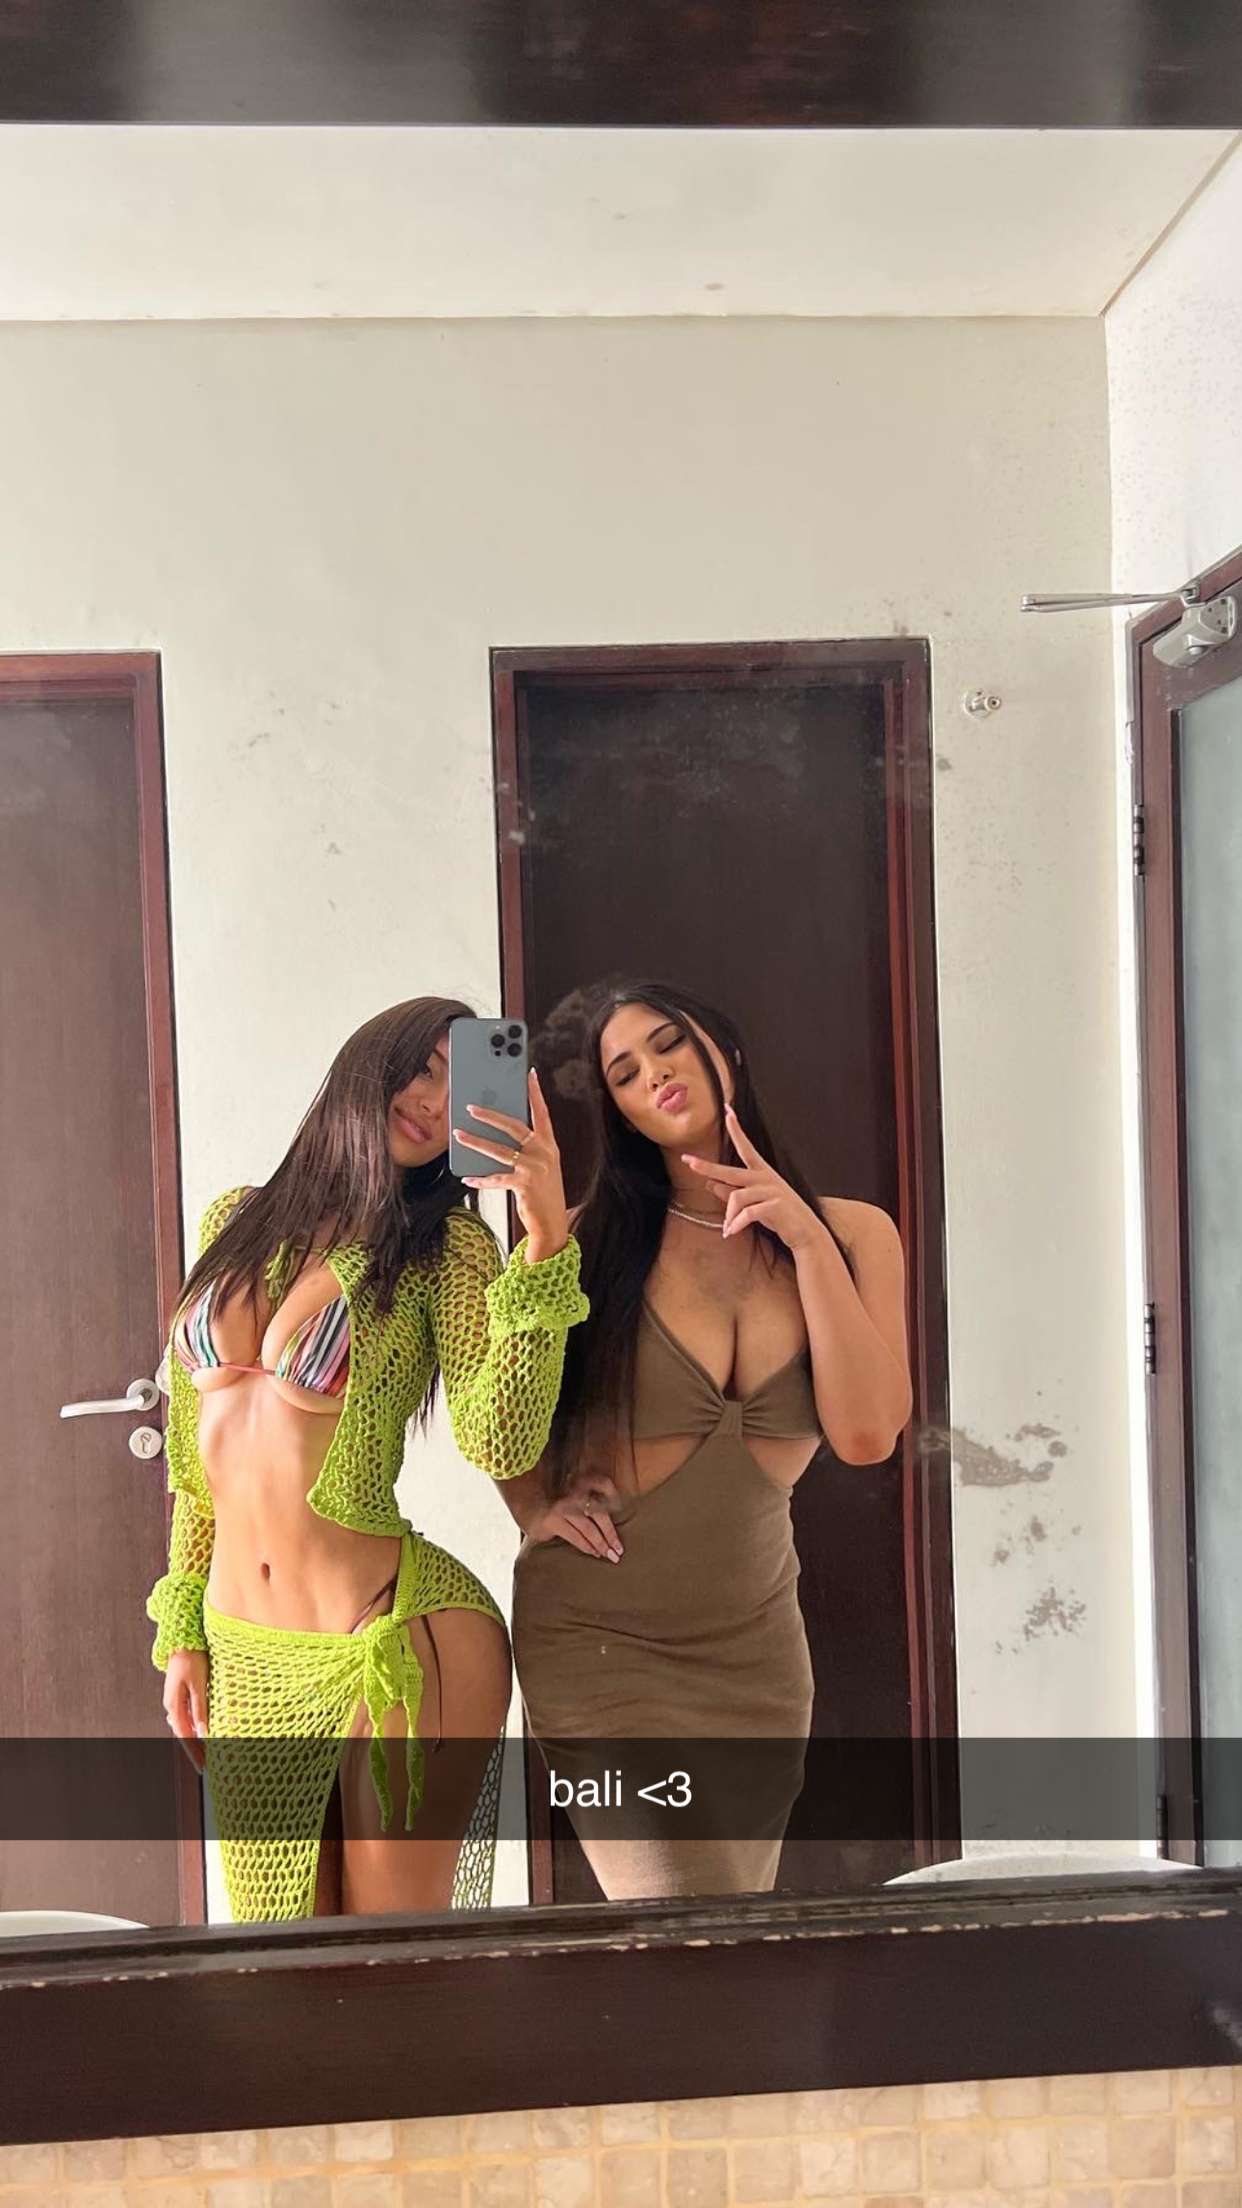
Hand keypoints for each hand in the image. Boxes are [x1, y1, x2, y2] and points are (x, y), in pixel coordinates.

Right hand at [163, 1649, 208, 1772]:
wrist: (183, 1639)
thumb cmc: (191, 1658)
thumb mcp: (198, 1685)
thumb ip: (200, 1709)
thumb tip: (203, 1733)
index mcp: (174, 1705)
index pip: (185, 1735)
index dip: (194, 1752)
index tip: (203, 1766)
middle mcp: (172, 1704)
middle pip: (184, 1733)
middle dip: (195, 1748)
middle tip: (206, 1763)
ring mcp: (175, 1698)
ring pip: (185, 1724)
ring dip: (195, 1738)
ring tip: (206, 1750)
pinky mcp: (181, 1692)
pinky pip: (187, 1714)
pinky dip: (194, 1725)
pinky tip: (201, 1729)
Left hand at [455, 1069, 569, 1263]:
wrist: (552, 1224)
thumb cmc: (543, 1193)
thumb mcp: (541, 1166)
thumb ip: (526, 1149)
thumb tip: (498, 1133)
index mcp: (549, 1146)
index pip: (542, 1113)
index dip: (535, 1093)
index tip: (529, 1073)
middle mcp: (544, 1153)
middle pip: (514, 1126)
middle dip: (490, 1115)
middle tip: (471, 1107)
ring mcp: (534, 1168)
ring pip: (498, 1150)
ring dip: (475, 1142)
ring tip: (459, 1135)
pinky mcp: (524, 1185)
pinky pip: (495, 1178)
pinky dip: (480, 1179)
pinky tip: (467, 1178)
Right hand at [526, 1476, 623, 1561]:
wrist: (528, 1508)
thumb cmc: (557, 1508)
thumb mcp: (576, 1500)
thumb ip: (590, 1504)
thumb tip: (611, 1525)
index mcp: (581, 1484)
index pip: (604, 1483)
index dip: (615, 1494)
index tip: (621, 1510)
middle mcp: (573, 1494)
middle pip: (600, 1514)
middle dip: (611, 1534)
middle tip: (619, 1551)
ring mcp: (563, 1507)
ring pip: (589, 1528)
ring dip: (601, 1545)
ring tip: (609, 1555)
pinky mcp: (553, 1520)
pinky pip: (576, 1536)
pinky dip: (587, 1547)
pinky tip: (594, 1553)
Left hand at [682, 1104, 825, 1250]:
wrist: (805, 1232)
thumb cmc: (779, 1216)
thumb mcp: (753, 1203)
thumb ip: (731, 1193)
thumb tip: (709, 1184)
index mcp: (762, 1173)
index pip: (746, 1147)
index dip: (736, 1130)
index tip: (727, 1110)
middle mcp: (766, 1177)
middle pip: (730, 1171)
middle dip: (708, 1167)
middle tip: (688, 1161)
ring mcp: (771, 1190)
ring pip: (736, 1197)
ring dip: (729, 1216)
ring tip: (727, 1229)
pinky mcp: (775, 1206)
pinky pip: (747, 1213)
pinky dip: (736, 1224)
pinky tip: (731, 1232)